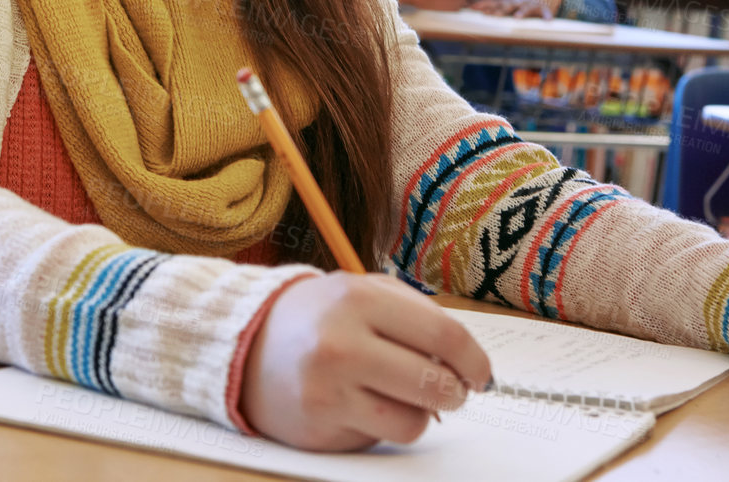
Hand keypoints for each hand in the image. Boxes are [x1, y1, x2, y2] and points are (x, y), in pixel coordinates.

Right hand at [238, 274, 489, 450]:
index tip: (481, 373)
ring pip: (415, 420)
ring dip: (424, 413)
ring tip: (406, 396)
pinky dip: (390, 425)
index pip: (444, 336)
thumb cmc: (319, 317)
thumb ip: (416, 314)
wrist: (247, 346)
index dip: (475, 360)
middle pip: (435, 383)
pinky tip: (372, 406)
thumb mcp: (362, 291)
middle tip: (453, 389)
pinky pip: (384, 437)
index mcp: (358, 298)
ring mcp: (329, 389)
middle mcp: (342, 343)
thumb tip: (466, 358)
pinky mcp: (320, 425)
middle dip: (456, 392)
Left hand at [472, 0, 561, 19]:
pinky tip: (548, 21)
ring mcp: (531, 4)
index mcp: (508, 1)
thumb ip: (492, 5)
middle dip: (500, 11)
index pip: (494, 3)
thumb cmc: (520, 2)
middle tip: (492, 16)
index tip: (474, 9)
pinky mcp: (543, 8)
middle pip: (508, 6)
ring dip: (521, 12)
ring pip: (526, 8)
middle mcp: (518, 2)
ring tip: (517, 18)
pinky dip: (547, 16)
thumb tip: (472, 8)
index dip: (485, 5)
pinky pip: (546, 12)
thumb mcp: (506, 2)